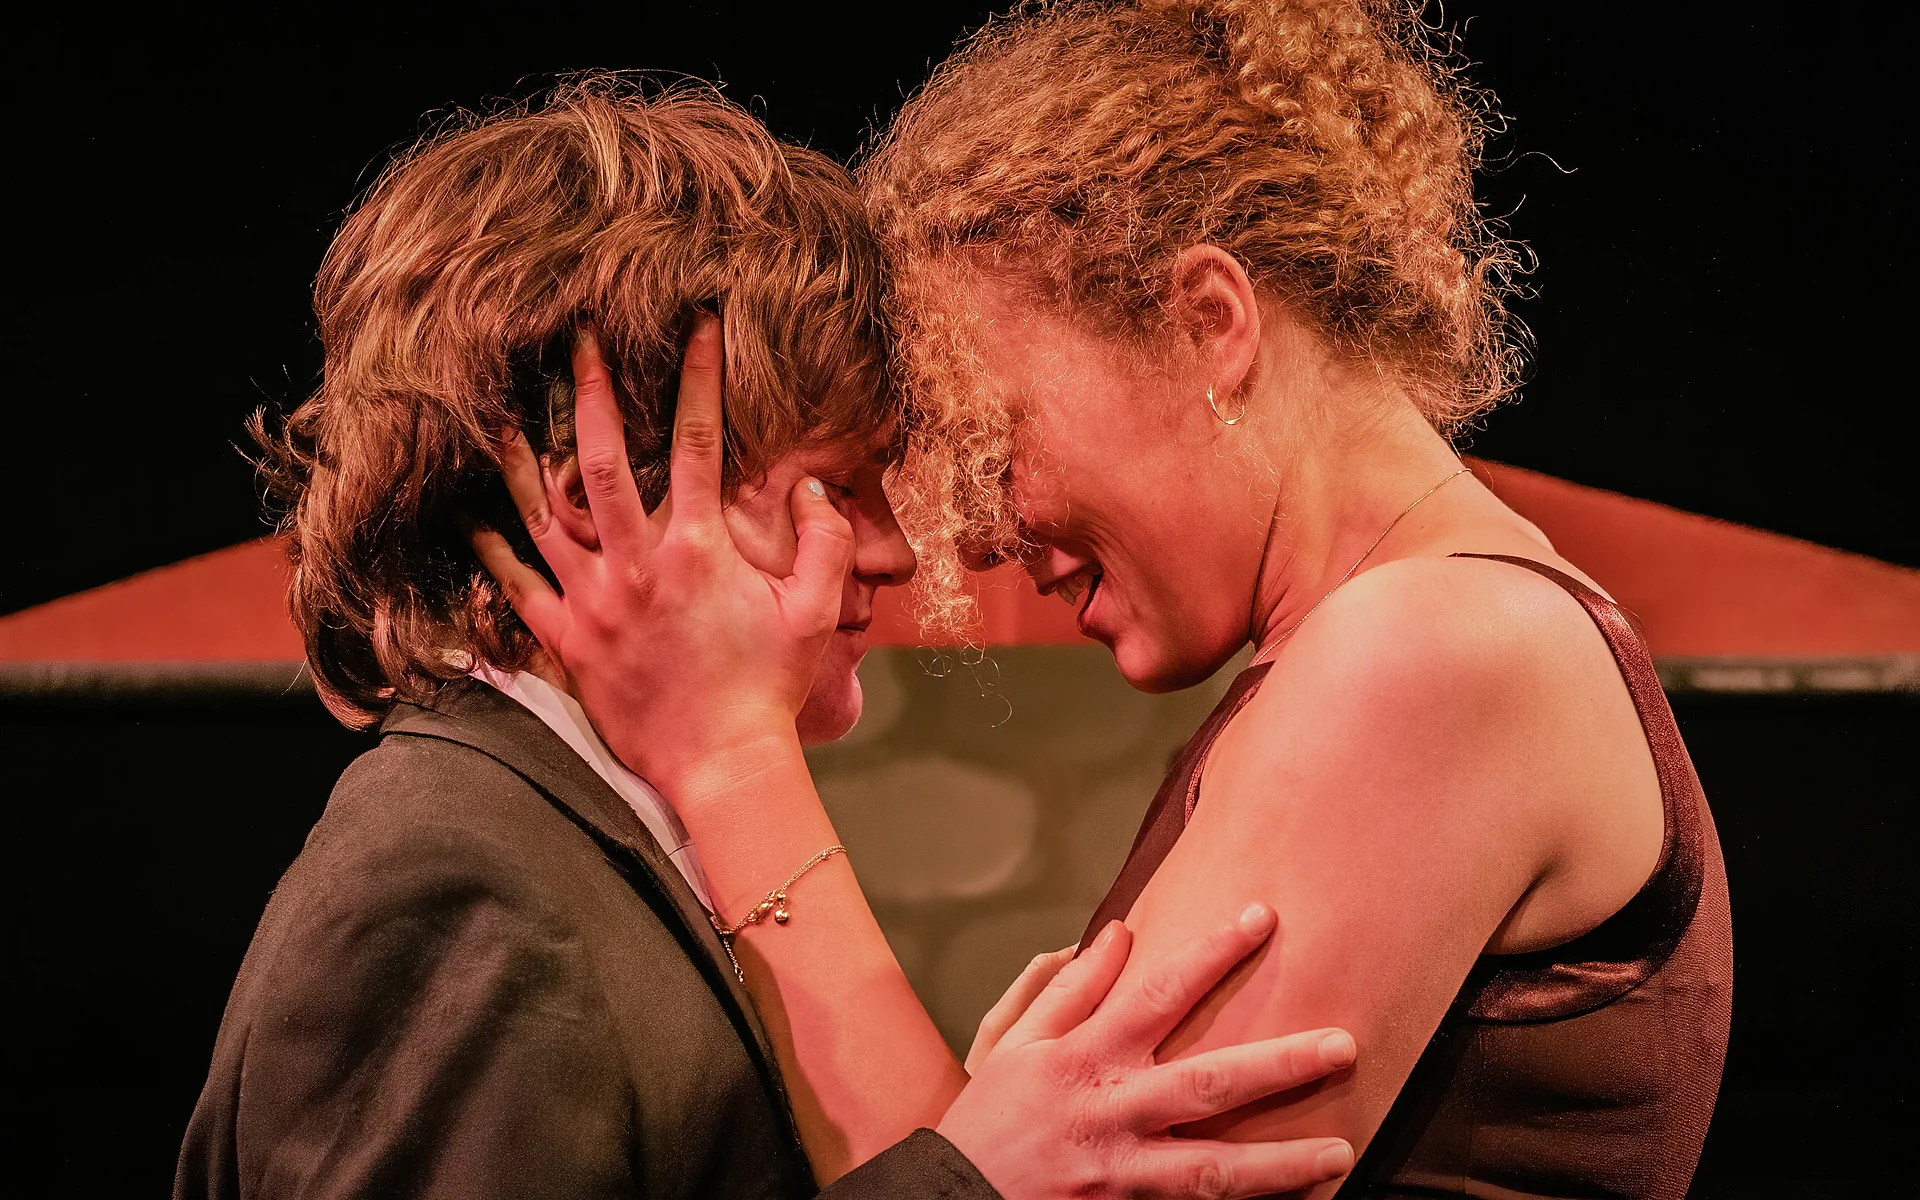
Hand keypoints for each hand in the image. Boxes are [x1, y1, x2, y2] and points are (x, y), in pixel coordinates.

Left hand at [471, 316, 852, 786]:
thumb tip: (813, 484)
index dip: (698, 375)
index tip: (696, 323)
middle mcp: (638, 564)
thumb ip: (824, 542)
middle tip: (576, 338)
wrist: (721, 763)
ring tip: (493, 405)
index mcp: (700, 549)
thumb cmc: (768, 688)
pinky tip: (463, 509)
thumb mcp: (816, 612)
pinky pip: (514, 585)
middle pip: (603, 458)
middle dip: (590, 391)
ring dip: (518, 455)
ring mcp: (594, 601)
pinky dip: (486, 545)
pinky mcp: (566, 640)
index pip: (698, 442)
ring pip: (543, 513)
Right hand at [939, 904, 1356, 1198]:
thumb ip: (1072, 988)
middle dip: (1281, 1062)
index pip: (1161, 992)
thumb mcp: (1017, 1041)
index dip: (1212, 951)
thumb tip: (1119, 934)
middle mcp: (1111, 1108)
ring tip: (1341, 1152)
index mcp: (1085, 1054)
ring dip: (1282, 1162)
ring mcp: (1122, 1168)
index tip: (1261, 916)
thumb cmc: (990, 1115)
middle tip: (1344, 1043)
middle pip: (1209, 1082)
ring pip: (1214, 1166)